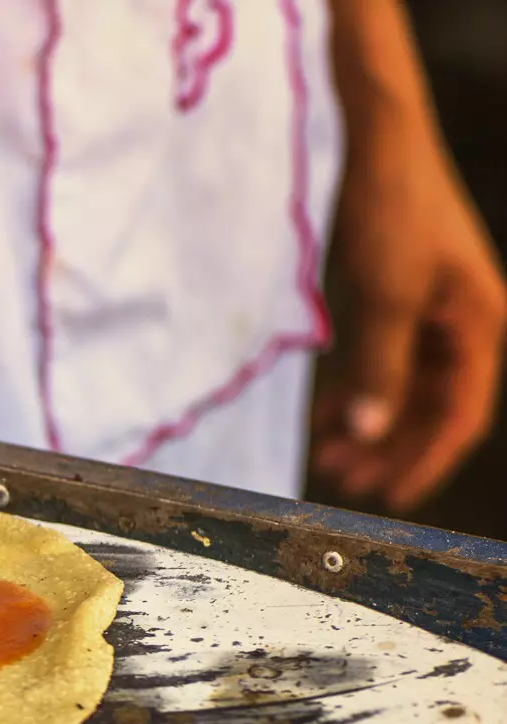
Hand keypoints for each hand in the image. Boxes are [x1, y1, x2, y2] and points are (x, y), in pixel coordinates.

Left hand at [312, 101, 506, 514]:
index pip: (461, 413)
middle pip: (431, 406)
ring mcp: (429, 311)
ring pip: (403, 388)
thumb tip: (371, 432)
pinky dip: (356, 391)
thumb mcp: (385, 296)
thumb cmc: (393, 208)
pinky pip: (382, 362)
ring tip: (328, 459)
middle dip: (390, 447)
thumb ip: (379, 368)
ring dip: (369, 424)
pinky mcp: (395, 299)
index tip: (390, 497)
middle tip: (343, 483)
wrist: (373, 142)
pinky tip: (326, 418)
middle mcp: (463, 322)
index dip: (427, 459)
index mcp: (480, 323)